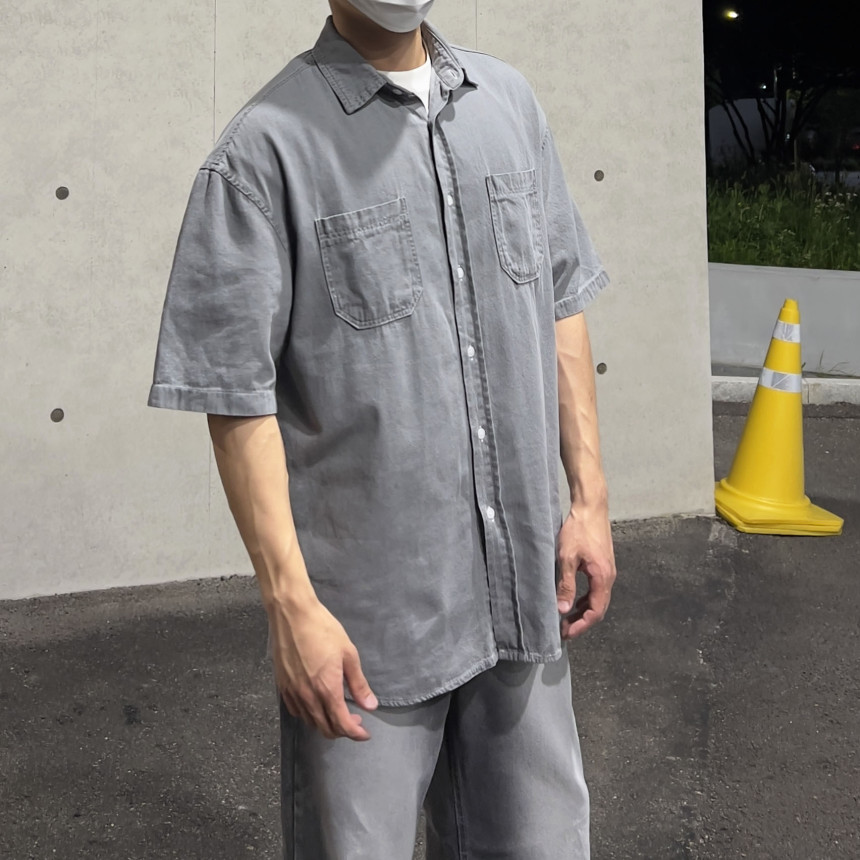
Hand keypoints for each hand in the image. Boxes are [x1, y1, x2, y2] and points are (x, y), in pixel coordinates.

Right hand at [267, 595, 377, 740]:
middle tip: (355, 720)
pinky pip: (296, 712)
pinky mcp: (282, 687)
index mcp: (327, 689)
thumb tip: (370, 706)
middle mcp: (308, 697)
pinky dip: (309, 716)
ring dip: (326, 724)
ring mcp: (292, 693)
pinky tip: (317, 705)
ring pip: (310, 722)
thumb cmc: (323, 630)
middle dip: (342, 731)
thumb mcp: (348, 654)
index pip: (342, 724)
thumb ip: (358, 684)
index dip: (355, 733)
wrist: (292, 615)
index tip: (365, 734)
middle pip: (325, 728)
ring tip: (337, 712)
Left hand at [556, 500, 615, 639]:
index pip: (595, 611)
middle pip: (598, 608)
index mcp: (602, 578)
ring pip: (597, 599)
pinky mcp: (603, 565)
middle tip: (564, 630)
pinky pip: (596, 589)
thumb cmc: (578, 529)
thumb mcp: (567, 557)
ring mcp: (607, 571)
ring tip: (566, 618)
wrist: (591, 507)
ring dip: (583, 611)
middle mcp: (609, 577)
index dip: (581, 625)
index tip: (566, 633)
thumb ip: (566, 585)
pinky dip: (585, 598)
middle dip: (582, 622)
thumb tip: (563, 610)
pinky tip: (573, 600)